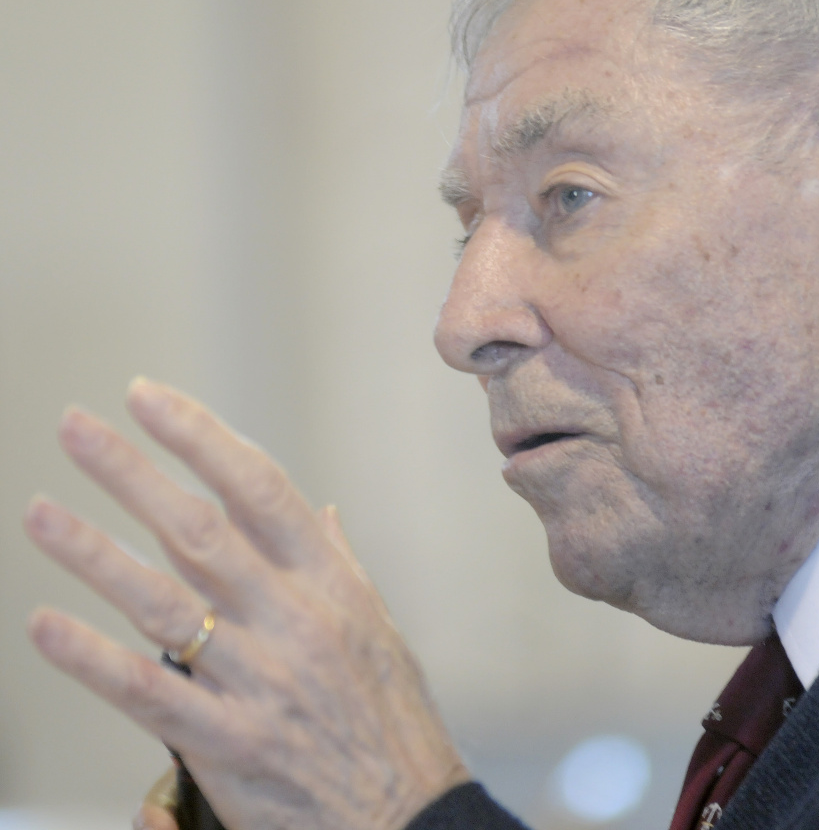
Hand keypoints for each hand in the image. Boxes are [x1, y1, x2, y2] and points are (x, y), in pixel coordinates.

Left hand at [27, 379, 469, 829]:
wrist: (409, 814)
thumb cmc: (391, 714)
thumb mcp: (378, 625)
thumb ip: (339, 562)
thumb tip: (319, 510)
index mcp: (331, 583)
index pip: (261, 488)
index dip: (202, 437)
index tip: (150, 399)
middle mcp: (292, 620)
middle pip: (201, 531)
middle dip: (133, 473)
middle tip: (77, 427)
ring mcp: (257, 681)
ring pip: (163, 602)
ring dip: (95, 554)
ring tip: (40, 511)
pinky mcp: (226, 743)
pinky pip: (147, 691)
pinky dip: (92, 657)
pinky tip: (46, 625)